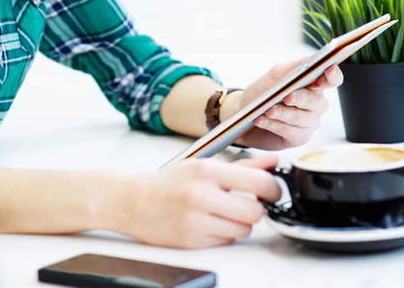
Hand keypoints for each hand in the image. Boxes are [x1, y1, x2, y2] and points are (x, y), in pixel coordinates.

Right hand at [110, 155, 280, 248]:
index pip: (257, 182)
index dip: (272, 189)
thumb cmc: (166, 183)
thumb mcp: (202, 166)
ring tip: (221, 213)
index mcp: (205, 170)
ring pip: (242, 230)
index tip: (273, 191)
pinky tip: (208, 223)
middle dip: (255, 209)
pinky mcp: (191, 241)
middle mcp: (200, 194)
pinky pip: (225, 241)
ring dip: (239, 223)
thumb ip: (241, 167)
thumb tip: (273, 162)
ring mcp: (195, 220)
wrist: (131, 202)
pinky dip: (222, 234)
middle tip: (245, 202)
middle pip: (254, 212)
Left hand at [232, 61, 342, 150]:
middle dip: (300, 98)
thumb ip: (295, 67)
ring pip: (300, 117)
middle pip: (315, 101)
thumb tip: (312, 59)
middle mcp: (316, 105)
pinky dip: (273, 124)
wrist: (245, 113)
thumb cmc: (263, 92)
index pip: (331, 80)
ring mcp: (309, 122)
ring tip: (267, 110)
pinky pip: (289, 131)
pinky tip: (261, 120)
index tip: (329, 69)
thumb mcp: (276, 75)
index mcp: (314, 86)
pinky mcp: (299, 137)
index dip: (333, 75)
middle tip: (287, 97)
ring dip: (281, 113)